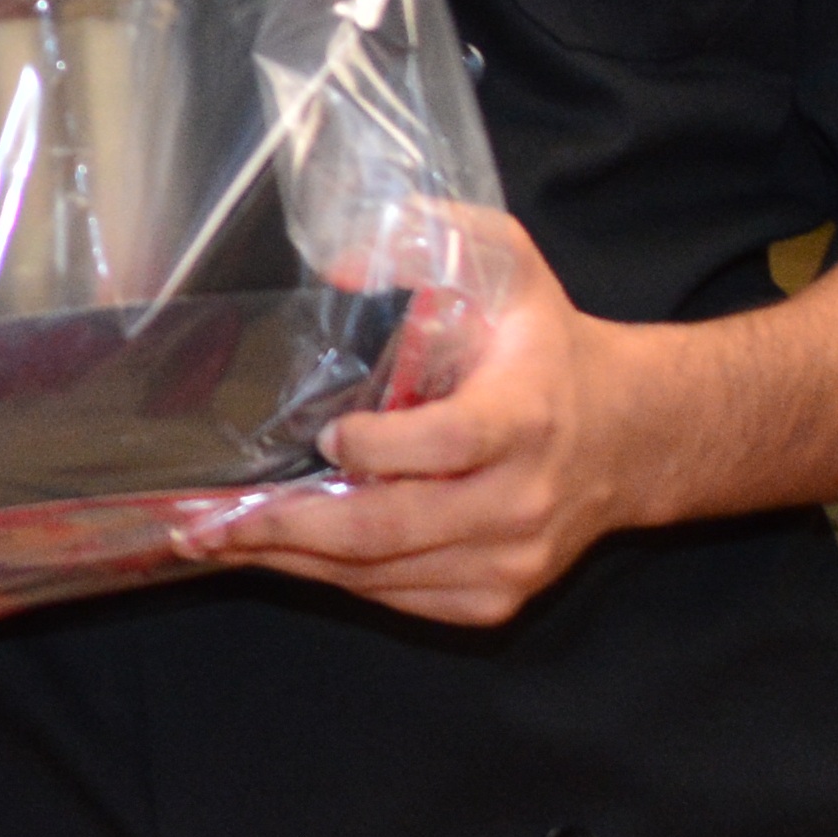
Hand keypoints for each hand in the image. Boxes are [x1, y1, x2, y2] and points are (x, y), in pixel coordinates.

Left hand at [234, 205, 655, 629]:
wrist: (633, 435)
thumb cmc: (547, 346)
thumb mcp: (507, 268)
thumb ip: (435, 239)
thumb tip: (338, 262)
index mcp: (525, 416)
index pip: (447, 443)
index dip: (380, 449)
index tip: (324, 435)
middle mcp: (521, 499)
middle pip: (393, 528)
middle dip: (287, 526)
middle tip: (204, 520)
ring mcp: (512, 559)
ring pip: (386, 573)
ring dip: (293, 560)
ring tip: (213, 540)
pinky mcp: (499, 595)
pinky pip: (404, 598)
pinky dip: (336, 579)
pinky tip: (279, 555)